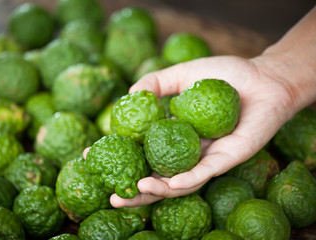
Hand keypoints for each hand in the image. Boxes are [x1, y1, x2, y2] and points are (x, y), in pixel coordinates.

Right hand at [108, 55, 299, 206]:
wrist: (263, 78)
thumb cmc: (223, 75)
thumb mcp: (182, 74)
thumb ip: (156, 82)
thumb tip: (131, 95)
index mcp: (173, 136)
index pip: (140, 152)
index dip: (116, 157)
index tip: (90, 156)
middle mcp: (186, 152)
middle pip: (157, 177)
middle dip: (134, 190)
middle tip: (111, 195)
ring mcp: (205, 159)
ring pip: (179, 184)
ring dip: (157, 191)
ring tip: (136, 191)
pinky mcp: (227, 159)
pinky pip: (205, 174)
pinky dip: (187, 180)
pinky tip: (170, 183)